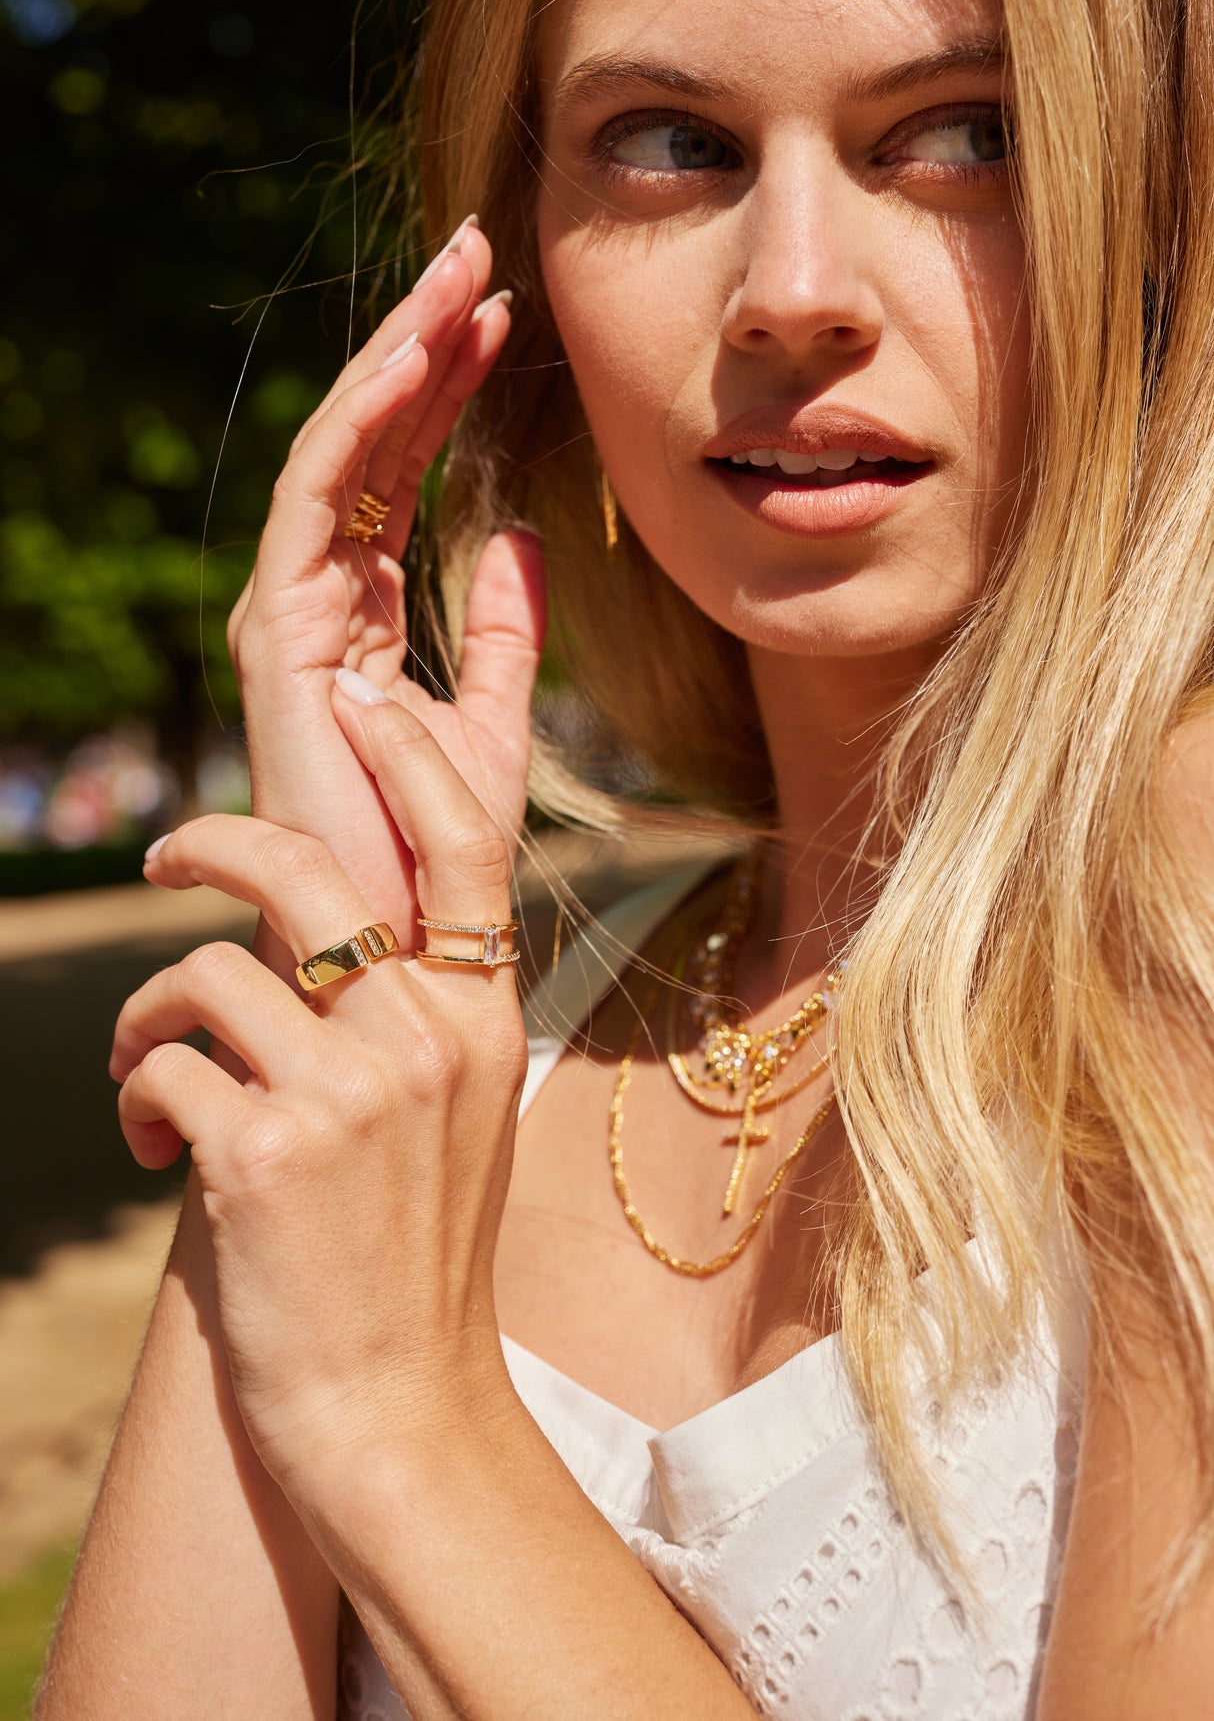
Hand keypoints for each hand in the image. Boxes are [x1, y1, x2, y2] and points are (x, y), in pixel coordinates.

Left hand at [110, 686, 528, 1496]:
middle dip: (210, 845)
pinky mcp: (267, 1148)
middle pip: (306, 870)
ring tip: (150, 1068)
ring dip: (150, 1015)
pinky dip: (140, 1094)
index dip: (409, 751)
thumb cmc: (415, 1257)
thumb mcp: (461, 1114)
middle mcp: (428, 1035)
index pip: (464, 842)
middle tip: (162, 859)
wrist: (398, 1406)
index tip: (362, 694)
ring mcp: (352, 1089)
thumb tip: (338, 927)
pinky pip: (167, 1062)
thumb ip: (424, 1013)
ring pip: (208, 973)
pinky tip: (158, 1149)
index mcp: (486, 1018)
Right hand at [225, 220, 544, 991]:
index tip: (506, 320)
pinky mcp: (278, 632)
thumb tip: (522, 535)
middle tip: (480, 255)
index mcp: (361, 619)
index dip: (448, 394)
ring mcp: (289, 616)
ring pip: (337, 453)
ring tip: (458, 275)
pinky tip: (418, 355)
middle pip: (366, 448)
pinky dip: (363, 423)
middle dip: (422, 347)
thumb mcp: (496, 723)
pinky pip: (317, 500)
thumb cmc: (439, 855)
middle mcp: (316, 606)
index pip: (399, 477)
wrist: (399, 943)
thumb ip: (504, 633)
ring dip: (397, 359)